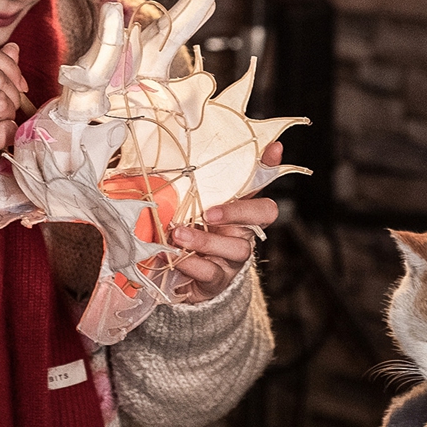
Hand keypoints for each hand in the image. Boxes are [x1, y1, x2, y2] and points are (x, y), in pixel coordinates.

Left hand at [168, 142, 282, 302]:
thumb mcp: (184, 209)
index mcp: (236, 207)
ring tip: (178, 235)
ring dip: (205, 240)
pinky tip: (172, 256)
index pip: (259, 182)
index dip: (269, 165)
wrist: (180, 279)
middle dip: (237, 210)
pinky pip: (211, 271)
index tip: (275, 147)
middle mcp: (243, 229)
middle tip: (208, 213)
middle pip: (264, 213)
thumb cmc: (185, 234)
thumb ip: (179, 193)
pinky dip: (190, 262)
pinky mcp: (220, 279)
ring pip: (237, 247)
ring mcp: (235, 255)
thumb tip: (151, 166)